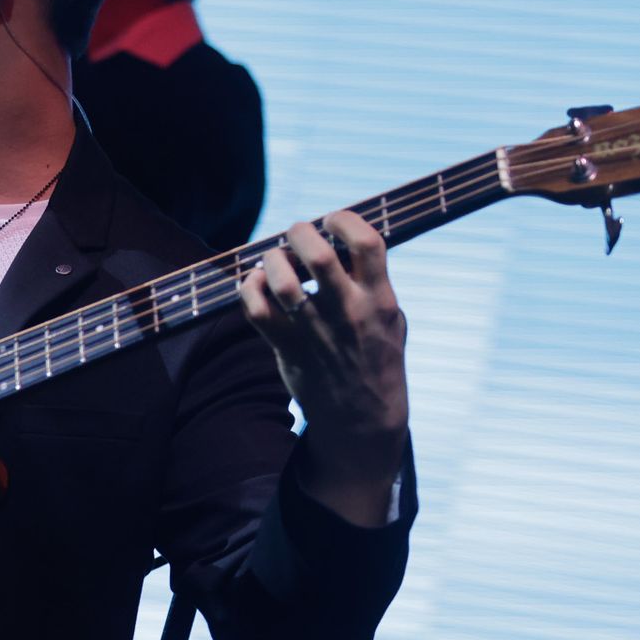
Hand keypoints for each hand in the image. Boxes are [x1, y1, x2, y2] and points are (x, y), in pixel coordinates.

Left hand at [238, 211, 408, 524]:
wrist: (363, 419)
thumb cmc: (376, 358)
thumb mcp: (390, 319)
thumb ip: (373, 282)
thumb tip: (342, 241)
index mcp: (379, 300)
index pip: (367, 243)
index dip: (345, 220)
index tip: (333, 220)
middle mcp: (348, 313)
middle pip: (318, 256)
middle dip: (300, 233)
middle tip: (296, 235)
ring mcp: (316, 332)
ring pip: (283, 283)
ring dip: (272, 262)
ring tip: (275, 262)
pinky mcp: (288, 349)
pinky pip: (256, 311)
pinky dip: (249, 289)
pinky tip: (256, 285)